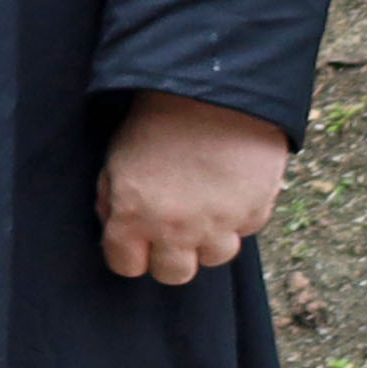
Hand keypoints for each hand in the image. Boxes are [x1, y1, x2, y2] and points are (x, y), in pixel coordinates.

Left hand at [100, 92, 288, 285]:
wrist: (214, 93)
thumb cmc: (157, 122)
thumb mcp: (117, 159)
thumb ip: (112, 198)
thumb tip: (116, 224)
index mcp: (133, 216)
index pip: (126, 266)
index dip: (129, 252)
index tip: (135, 239)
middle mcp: (176, 229)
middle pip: (173, 274)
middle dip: (169, 255)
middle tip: (171, 230)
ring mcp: (219, 224)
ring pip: (214, 257)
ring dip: (207, 239)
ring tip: (204, 207)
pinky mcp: (254, 212)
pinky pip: (245, 230)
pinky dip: (238, 217)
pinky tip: (229, 189)